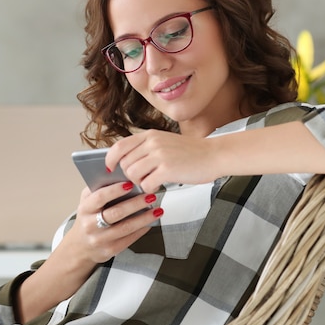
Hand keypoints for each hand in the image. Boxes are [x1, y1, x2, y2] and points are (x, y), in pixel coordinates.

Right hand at [62, 182, 162, 263]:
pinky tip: (150, 223)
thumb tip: (121, 176)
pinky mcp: (110, 250)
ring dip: (144, 218)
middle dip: (136, 203)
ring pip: (126, 227)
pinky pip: (129, 239)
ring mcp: (100, 239)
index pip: (100, 197)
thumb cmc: (88, 218)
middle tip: (150, 196)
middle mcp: (91, 225)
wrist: (80, 246)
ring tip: (157, 210)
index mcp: (85, 209)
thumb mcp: (87, 202)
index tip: (130, 184)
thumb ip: (99, 189)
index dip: (115, 190)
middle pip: (116, 213)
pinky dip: (142, 229)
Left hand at [105, 130, 219, 193]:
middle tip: (142, 179)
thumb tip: (127, 162)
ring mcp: (159, 155)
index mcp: (150, 135)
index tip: (110, 168)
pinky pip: (146, 184)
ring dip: (139, 183)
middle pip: (125, 163)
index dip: (111, 159)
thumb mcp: (165, 142)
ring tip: (151, 182)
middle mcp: (152, 143)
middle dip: (129, 176)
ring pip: (133, 174)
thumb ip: (147, 148)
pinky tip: (159, 186)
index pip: (120, 146)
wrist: (214, 155)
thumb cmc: (192, 152)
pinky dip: (150, 189)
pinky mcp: (167, 169)